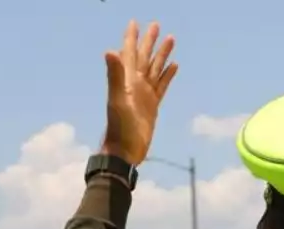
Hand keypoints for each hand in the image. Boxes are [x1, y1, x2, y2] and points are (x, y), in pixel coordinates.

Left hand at [102, 20, 177, 165]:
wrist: (125, 151)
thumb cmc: (119, 128)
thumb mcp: (117, 100)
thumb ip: (114, 75)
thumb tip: (109, 51)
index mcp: (127, 80)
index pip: (130, 52)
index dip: (132, 37)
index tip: (135, 22)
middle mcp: (135, 84)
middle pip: (144, 56)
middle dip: (149, 41)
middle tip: (156, 25)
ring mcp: (145, 94)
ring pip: (155, 68)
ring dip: (162, 54)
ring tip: (171, 39)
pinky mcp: (153, 105)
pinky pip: (162, 85)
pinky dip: (167, 75)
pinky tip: (174, 66)